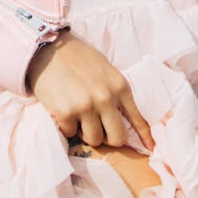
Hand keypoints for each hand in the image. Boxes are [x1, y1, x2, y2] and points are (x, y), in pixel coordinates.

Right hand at [26, 30, 152, 150]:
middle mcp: (105, 97)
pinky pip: (71, 134)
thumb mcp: (105, 70)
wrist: (47, 48)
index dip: (144, 137)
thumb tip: (124, 119)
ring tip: (77, 113)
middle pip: (117, 138)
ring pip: (94, 140)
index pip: (137, 118)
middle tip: (97, 127)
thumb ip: (115, 92)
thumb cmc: (77, 58)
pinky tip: (63, 109)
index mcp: (119, 85)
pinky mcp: (66, 113)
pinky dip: (67, 127)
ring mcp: (86, 106)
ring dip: (85, 131)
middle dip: (108, 137)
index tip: (149, 149)